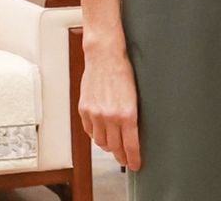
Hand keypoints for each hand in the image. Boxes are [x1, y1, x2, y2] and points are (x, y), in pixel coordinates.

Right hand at [78, 44, 141, 169]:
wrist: (105, 56)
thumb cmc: (124, 72)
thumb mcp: (135, 95)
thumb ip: (131, 115)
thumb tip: (132, 132)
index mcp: (127, 113)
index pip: (130, 144)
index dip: (133, 158)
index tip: (136, 165)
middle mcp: (110, 116)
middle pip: (114, 147)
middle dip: (121, 156)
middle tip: (126, 160)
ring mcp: (95, 114)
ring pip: (101, 141)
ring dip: (108, 145)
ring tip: (114, 146)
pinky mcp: (84, 110)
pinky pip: (89, 131)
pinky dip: (96, 135)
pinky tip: (102, 133)